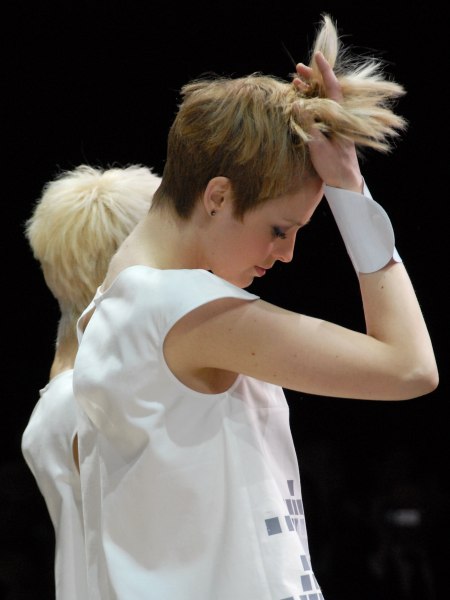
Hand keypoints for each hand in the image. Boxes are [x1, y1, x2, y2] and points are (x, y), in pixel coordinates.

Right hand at [294, 52, 362, 191]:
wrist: (345, 182)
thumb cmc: (334, 166)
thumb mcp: (318, 146)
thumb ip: (308, 124)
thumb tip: (297, 104)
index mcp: (339, 117)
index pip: (332, 87)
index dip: (324, 71)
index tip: (317, 56)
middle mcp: (338, 117)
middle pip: (326, 91)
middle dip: (312, 79)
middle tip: (297, 70)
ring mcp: (334, 124)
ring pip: (321, 101)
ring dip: (309, 92)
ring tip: (295, 83)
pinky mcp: (330, 132)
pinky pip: (319, 112)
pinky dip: (309, 104)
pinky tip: (299, 103)